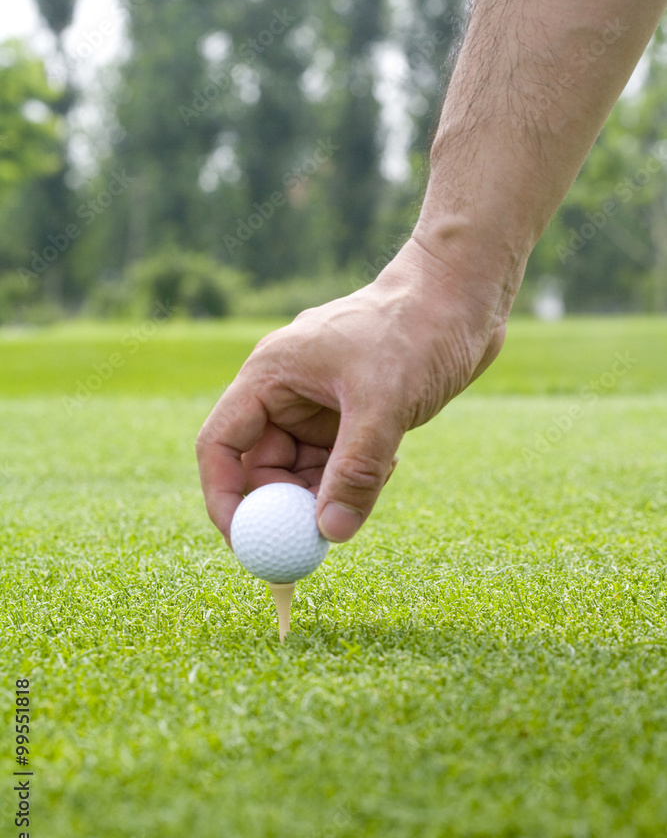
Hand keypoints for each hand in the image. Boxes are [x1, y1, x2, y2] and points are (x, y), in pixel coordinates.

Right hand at [196, 233, 510, 544]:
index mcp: (270, 374)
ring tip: (371, 480)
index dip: (224, 498)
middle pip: (260, 466)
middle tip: (316, 539)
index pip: (220, 444)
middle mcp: (285, 391)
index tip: (248, 543)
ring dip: (327, 492)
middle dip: (284, 505)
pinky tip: (389, 461)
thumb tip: (331, 533)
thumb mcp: (386, 402)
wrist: (463, 294)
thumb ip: (356, 470)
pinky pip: (335, 463)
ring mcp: (317, 403)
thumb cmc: (418, 328)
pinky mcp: (349, 414)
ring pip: (302, 470)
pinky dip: (355, 477)